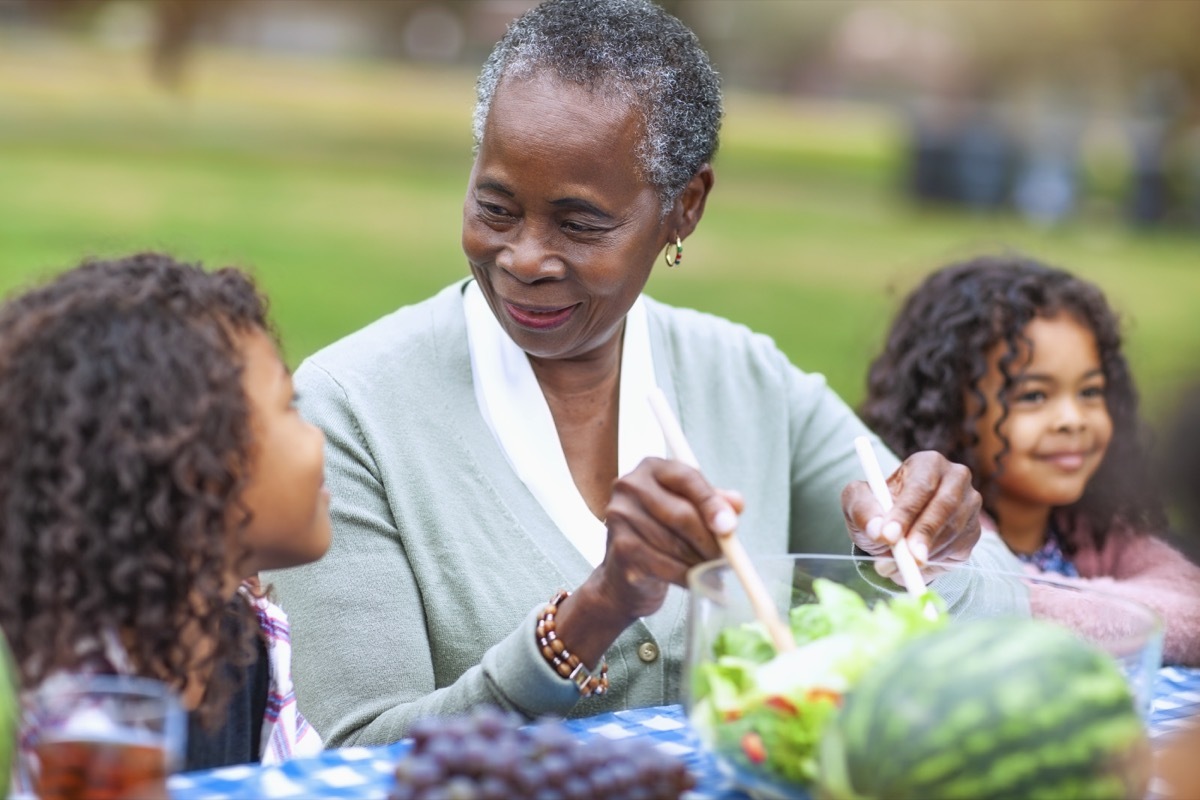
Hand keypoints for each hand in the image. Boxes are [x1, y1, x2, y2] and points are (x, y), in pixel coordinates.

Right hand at [596, 457, 741, 619]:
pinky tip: (698, 582)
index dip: (711, 503)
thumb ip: (715, 501)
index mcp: (651, 468)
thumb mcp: (690, 507)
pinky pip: (665, 566)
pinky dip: (688, 577)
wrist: (624, 569)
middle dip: (709, 540)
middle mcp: (630, 487)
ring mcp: (620, 518)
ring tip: (714, 571)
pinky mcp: (621, 549)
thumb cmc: (663, 530)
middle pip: (681, 514)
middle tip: (727, 557)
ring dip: (701, 562)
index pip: (686, 478)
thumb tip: (736, 504)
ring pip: (674, 544)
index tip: (730, 527)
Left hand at [841, 450, 980, 580]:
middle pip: (945, 506)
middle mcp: (955, 479)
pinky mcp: (973, 532)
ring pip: (953, 531)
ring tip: (894, 564)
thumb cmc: (876, 510)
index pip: (920, 486)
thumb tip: (878, 529)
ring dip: (924, 552)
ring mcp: (969, 505)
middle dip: (923, 534)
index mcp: (928, 463)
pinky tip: (915, 561)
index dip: (905, 512)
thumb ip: (862, 510)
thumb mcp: (857, 504)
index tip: (888, 535)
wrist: (893, 533)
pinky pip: (958, 549)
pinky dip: (934, 561)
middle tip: (905, 557)